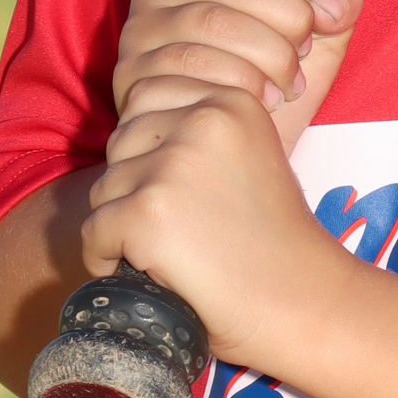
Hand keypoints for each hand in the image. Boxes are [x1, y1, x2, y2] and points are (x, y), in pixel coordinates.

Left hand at [84, 85, 349, 367]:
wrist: (302, 303)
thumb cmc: (274, 240)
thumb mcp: (250, 154)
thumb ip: (200, 128)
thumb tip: (131, 130)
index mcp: (231, 99)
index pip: (144, 94)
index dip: (152, 148)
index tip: (187, 190)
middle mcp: (202, 120)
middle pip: (121, 140)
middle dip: (135, 184)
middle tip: (185, 226)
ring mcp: (172, 165)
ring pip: (104, 188)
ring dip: (123, 223)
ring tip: (175, 251)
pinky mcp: (147, 213)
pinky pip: (94, 232)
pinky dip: (108, 259)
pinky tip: (150, 273)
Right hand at [113, 0, 363, 157]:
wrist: (225, 162)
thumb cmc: (268, 91)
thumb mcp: (315, 45)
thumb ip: (337, 8)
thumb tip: (332, 2)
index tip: (307, 7)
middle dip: (287, 18)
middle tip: (303, 53)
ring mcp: (143, 30)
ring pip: (214, 21)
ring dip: (270, 57)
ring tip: (288, 85)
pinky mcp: (134, 74)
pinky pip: (193, 66)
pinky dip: (242, 85)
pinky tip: (262, 104)